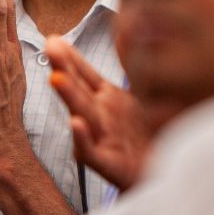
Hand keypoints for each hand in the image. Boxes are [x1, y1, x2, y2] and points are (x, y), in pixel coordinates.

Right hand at [47, 35, 149, 192]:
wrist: (163, 178)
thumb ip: (133, 73)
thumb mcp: (142, 101)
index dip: (71, 57)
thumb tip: (131, 36)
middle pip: (80, 88)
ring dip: (70, 96)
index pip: (85, 73)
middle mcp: (102, 116)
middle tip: (50, 46)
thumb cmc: (147, 138)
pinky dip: (82, 138)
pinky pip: (92, 151)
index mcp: (108, 99)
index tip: (54, 39)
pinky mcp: (109, 164)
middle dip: (65, 67)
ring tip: (56, 78)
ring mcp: (104, 138)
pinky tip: (75, 124)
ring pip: (83, 113)